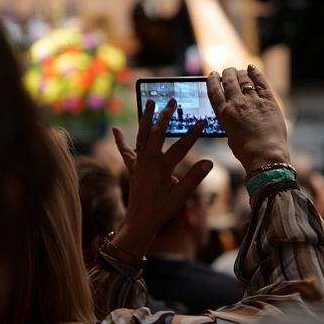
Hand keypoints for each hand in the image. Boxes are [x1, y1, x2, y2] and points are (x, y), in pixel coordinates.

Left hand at [111, 98, 212, 258]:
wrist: (140, 222)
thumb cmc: (162, 210)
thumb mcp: (181, 196)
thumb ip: (194, 178)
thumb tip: (209, 162)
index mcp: (162, 167)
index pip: (181, 146)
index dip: (193, 134)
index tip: (201, 121)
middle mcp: (149, 161)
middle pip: (158, 133)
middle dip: (165, 116)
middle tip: (172, 101)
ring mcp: (139, 163)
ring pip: (142, 135)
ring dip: (146, 118)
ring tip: (149, 102)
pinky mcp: (132, 168)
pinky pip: (126, 151)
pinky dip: (120, 140)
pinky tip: (115, 129)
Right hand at [207, 65, 289, 173]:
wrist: (265, 155)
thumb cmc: (246, 151)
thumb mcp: (230, 135)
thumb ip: (229, 121)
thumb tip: (232, 113)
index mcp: (224, 114)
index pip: (214, 90)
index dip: (212, 80)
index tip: (212, 74)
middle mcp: (236, 104)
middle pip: (228, 80)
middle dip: (227, 73)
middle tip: (227, 71)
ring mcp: (253, 101)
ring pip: (244, 79)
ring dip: (240, 73)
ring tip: (239, 72)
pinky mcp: (269, 101)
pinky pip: (261, 82)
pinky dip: (255, 73)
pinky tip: (252, 68)